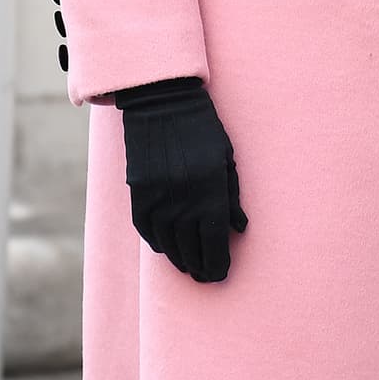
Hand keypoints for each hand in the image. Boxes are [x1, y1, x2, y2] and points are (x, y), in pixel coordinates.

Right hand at [112, 75, 247, 282]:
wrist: (162, 102)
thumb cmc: (202, 129)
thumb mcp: (226, 159)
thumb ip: (232, 196)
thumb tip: (239, 228)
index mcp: (209, 190)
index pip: (215, 241)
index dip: (218, 263)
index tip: (221, 274)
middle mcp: (182, 199)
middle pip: (190, 248)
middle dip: (200, 267)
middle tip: (205, 277)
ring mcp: (157, 196)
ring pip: (167, 242)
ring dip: (178, 259)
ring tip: (187, 267)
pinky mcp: (139, 190)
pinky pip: (146, 227)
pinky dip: (156, 242)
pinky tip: (165, 248)